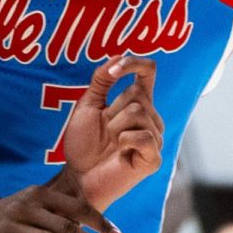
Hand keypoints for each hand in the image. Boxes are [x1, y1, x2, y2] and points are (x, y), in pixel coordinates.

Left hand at [64, 57, 163, 207]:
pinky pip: (144, 136)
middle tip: (106, 131)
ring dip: (115, 127)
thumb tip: (117, 56)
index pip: (148, 72)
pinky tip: (120, 151)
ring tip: (111, 143)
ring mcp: (155, 138)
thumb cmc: (83, 143)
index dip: (135, 64)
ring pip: (138, 113)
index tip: (115, 71)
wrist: (77, 176)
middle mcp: (151, 118)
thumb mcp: (88, 105)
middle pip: (137, 94)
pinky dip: (125, 141)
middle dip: (112, 110)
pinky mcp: (154, 158)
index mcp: (138, 102)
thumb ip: (102, 80)